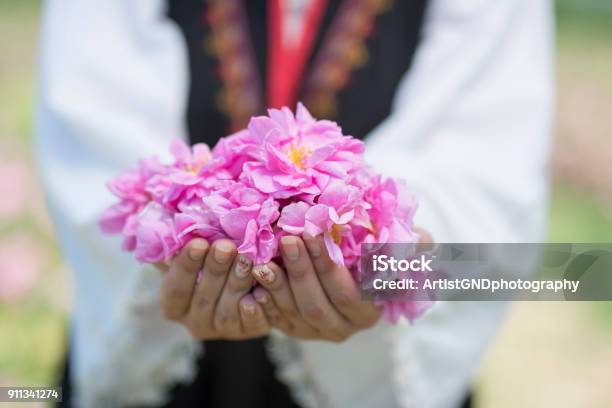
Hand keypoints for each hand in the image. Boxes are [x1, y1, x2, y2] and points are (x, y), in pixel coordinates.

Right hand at [158, 238, 269, 339]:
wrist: (239, 276)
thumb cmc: (209, 257)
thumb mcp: (192, 251)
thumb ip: (181, 243)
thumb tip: (173, 226)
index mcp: (174, 305)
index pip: (176, 289)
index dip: (186, 266)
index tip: (198, 243)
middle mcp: (195, 322)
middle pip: (203, 298)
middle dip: (215, 269)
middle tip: (226, 246)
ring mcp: (222, 330)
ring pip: (228, 311)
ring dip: (237, 283)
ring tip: (246, 258)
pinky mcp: (247, 330)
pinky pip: (252, 323)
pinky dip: (257, 306)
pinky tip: (262, 290)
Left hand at [249, 235, 381, 341]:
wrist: (338, 282)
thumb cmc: (358, 260)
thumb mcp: (365, 256)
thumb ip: (357, 248)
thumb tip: (337, 224)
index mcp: (366, 312)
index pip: (345, 293)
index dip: (327, 264)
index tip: (311, 233)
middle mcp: (342, 328)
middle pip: (317, 305)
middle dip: (300, 270)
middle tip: (287, 241)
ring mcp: (315, 332)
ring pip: (294, 313)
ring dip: (277, 286)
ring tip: (263, 263)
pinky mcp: (293, 330)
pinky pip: (277, 319)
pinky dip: (265, 302)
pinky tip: (255, 285)